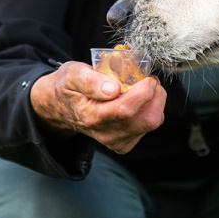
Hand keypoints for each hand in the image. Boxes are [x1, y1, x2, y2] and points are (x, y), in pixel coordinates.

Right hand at [30, 61, 166, 154]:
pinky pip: (148, 127)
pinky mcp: (124, 143)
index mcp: (92, 116)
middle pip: (147, 120)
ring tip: (144, 89)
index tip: (147, 78)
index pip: (126, 110)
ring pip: (151, 123)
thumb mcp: (72, 74)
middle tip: (150, 81)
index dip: (144, 92)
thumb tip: (112, 89)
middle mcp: (105, 133)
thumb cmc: (69, 86)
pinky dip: (150, 111)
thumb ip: (90, 81)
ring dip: (155, 103)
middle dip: (156, 97)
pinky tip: (139, 102)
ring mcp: (116, 141)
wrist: (62, 106)